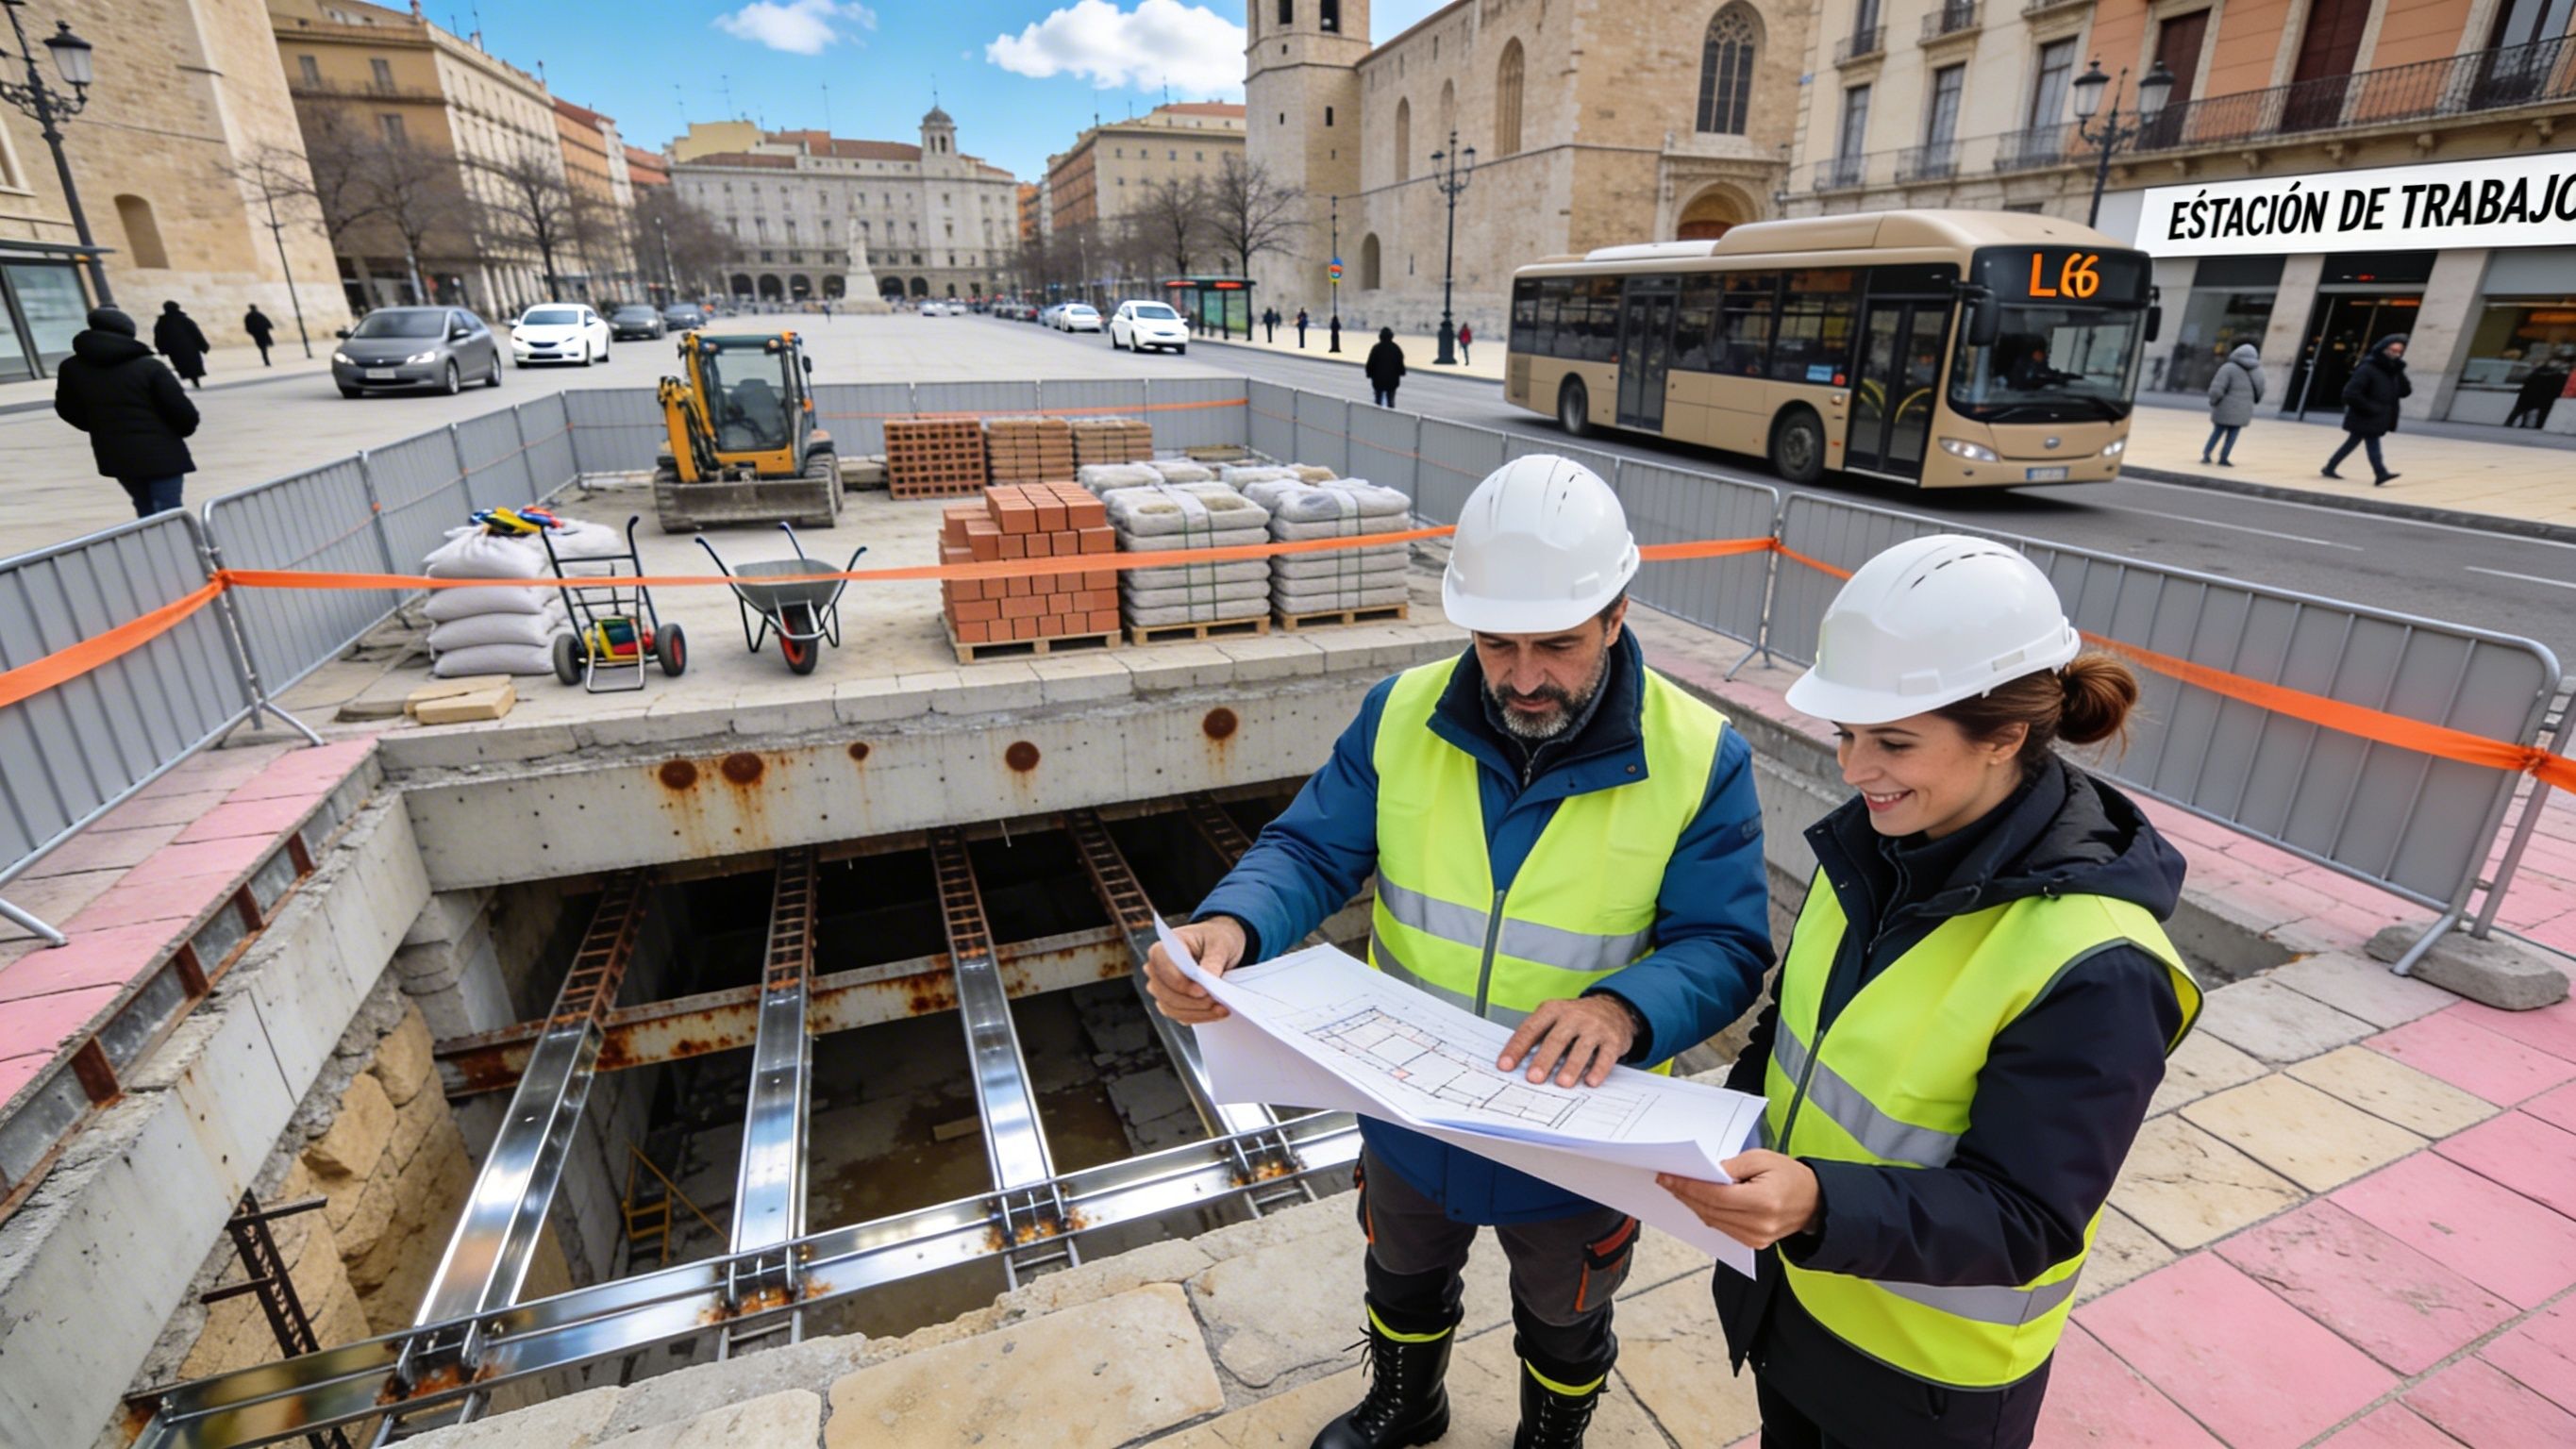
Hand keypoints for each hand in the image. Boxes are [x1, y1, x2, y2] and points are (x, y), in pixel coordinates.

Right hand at [1142, 917, 1247, 1024]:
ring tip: (1221, 1009)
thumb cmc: (1214, 939)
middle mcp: (1156, 970)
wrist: (1218, 947)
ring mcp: (1161, 989)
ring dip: (1197, 1012)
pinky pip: (1180, 1015)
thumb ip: (1212, 961)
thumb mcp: (1219, 944)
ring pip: (1172, 1008)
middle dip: (1192, 1002)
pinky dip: (1199, 1017)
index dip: (1180, 982)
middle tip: (1216, 1002)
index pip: (1162, 967)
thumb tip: (1209, 980)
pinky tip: (1217, 1013)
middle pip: (1165, 993)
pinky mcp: (1171, 1003)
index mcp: (1162, 949)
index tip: (1201, 991)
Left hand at [1496, 997, 1636, 1087]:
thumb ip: (1537, 1036)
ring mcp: (1594, 1027)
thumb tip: (1514, 1063)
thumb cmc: (1575, 1018)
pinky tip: (1591, 1081)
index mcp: (1552, 1009)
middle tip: (1533, 1078)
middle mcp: (1573, 1016)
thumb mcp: (1553, 1018)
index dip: (1516, 1048)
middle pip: (1556, 1039)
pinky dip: (1599, 1069)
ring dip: (1571, 1066)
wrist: (1613, 1008)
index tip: (1505, 1065)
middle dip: (1544, 1060)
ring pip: (1581, 1048)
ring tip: (1562, 1083)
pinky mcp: (1613, 1039)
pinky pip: (1606, 1055)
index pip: (1530, 1029)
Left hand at [1657, 1150, 1820, 1250]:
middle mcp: (1758, 1225)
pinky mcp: (1753, 1243)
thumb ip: (1731, 1166)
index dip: (1688, 1186)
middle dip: (1684, 1194)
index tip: (1668, 1177)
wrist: (1814, 1202)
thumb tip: (1704, 1173)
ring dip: (1692, 1204)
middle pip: (1709, 1210)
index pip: (1714, 1196)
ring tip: (1676, 1188)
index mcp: (1763, 1202)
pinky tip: (1695, 1201)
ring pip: (1711, 1220)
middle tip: (1666, 1180)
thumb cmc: (1791, 1177)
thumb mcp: (1762, 1159)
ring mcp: (1755, 1238)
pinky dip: (1706, 1213)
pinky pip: (1721, 1227)